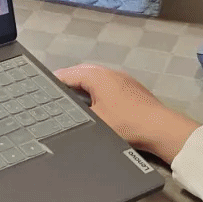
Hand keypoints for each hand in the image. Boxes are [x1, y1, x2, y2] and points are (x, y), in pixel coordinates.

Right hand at [55, 64, 200, 163]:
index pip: (68, 74)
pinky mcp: (131, 89)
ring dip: (83, 89)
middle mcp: (110, 73)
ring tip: (70, 103)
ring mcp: (123, 80)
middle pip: (81, 73)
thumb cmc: (127, 123)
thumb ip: (76, 114)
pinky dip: (96, 93)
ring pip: (95, 80)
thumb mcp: (95, 121)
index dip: (53, 84)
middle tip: (53, 97)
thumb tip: (61, 116)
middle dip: (67, 84)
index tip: (42, 92)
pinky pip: (107, 87)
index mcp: (97, 76)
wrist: (160, 129)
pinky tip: (93, 107)